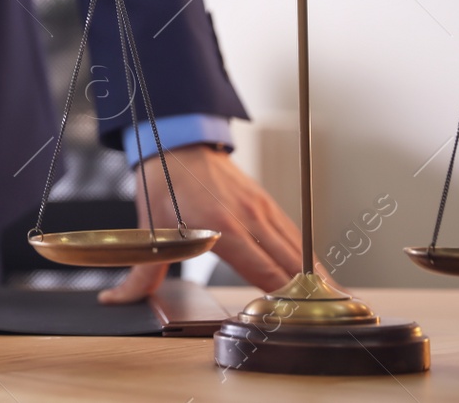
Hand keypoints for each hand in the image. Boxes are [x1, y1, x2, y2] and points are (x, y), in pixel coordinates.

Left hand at [99, 143, 321, 301]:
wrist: (178, 140)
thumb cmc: (165, 181)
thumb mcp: (149, 227)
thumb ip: (142, 271)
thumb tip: (118, 298)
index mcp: (221, 226)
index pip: (263, 269)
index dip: (285, 295)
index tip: (301, 316)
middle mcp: (248, 217)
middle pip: (291, 262)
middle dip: (315, 291)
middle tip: (338, 317)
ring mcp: (261, 208)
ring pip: (299, 248)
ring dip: (319, 276)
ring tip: (340, 302)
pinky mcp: (266, 203)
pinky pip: (294, 234)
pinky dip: (309, 257)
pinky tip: (320, 274)